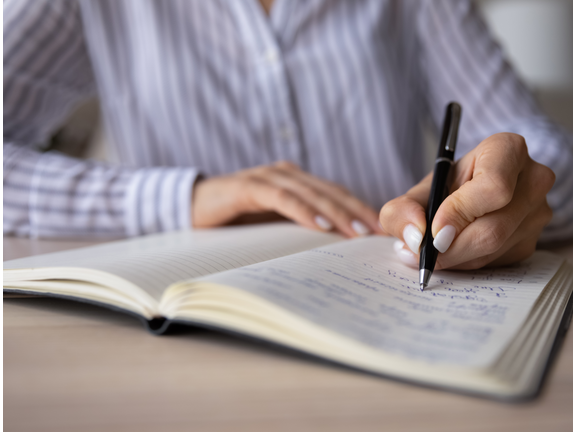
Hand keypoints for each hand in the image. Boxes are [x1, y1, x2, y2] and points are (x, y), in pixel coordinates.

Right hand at [191, 161, 383, 236]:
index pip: (338, 196)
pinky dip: (303, 211)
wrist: (188, 208)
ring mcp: (268, 177)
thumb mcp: (274, 228)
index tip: (383, 233)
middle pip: (332, 193)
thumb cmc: (234, 221)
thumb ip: (300, 231)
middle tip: (379, 234)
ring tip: (357, 232)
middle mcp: (288, 175)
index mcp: (298, 183)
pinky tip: (319, 226)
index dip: (362, 212)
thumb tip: (336, 253)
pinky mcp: (248, 186)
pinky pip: (282, 197)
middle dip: (358, 213)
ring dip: (336, 213)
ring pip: (312, 193)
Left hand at [380, 133, 554, 269]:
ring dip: (457, 258)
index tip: (435, 231)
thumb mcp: (420, 190)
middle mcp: (533, 179)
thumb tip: (414, 237)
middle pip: (495, 227)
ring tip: (432, 250)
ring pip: (495, 249)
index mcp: (508, 149)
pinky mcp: (534, 241)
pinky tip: (455, 250)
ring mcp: (539, 212)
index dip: (461, 213)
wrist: (467, 195)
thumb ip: (403, 209)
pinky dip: (469, 262)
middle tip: (423, 253)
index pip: (494, 187)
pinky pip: (498, 262)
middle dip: (452, 248)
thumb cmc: (447, 186)